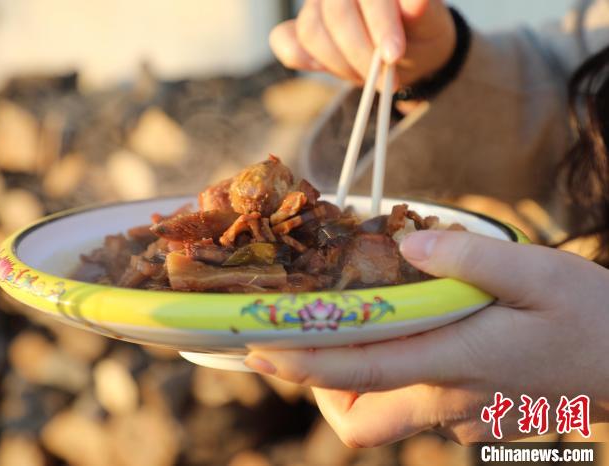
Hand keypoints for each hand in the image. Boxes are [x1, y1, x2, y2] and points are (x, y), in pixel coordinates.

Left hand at [244, 231, 608, 445]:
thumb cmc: (590, 316)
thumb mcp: (538, 273)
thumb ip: (467, 259)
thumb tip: (406, 246)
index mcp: (457, 362)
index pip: (361, 370)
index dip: (304, 362)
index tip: (259, 350)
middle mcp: (449, 401)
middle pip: (360, 421)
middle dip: (324, 390)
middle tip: (317, 341)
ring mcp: (461, 417)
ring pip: (384, 419)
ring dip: (357, 386)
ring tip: (364, 332)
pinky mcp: (472, 419)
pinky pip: (415, 410)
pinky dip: (397, 382)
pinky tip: (417, 341)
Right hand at [270, 0, 456, 86]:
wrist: (406, 51)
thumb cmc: (418, 32)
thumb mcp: (429, 24)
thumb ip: (421, 11)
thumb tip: (418, 0)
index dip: (379, 23)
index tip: (393, 55)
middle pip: (335, 15)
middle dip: (361, 53)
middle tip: (385, 80)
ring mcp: (314, 5)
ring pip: (311, 31)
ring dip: (340, 63)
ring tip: (367, 74)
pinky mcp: (297, 29)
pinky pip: (282, 40)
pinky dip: (300, 58)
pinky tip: (321, 67)